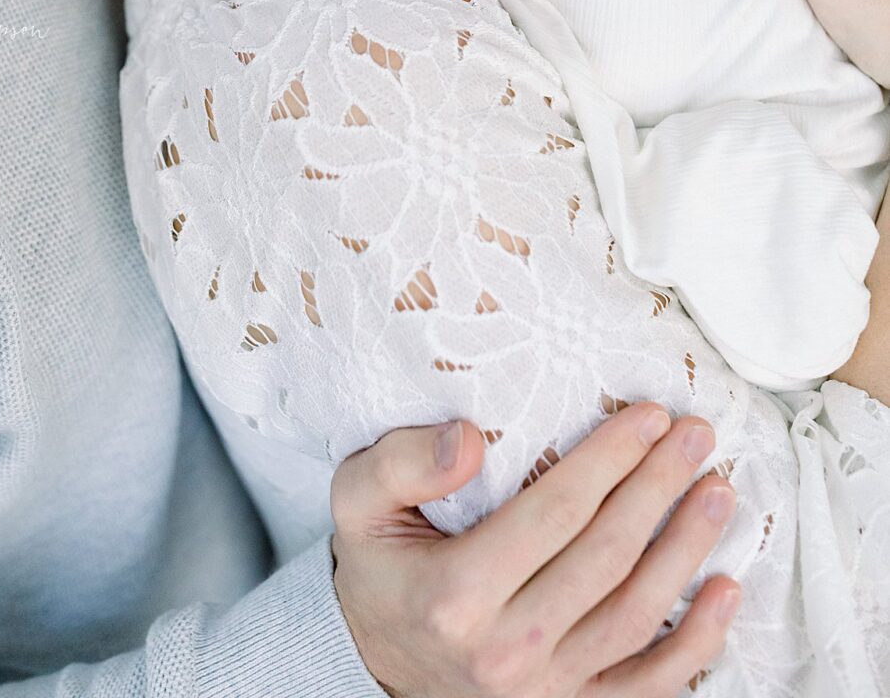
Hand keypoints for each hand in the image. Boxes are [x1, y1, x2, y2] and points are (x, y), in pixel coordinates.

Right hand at [331, 405, 738, 696]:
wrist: (373, 656)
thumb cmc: (379, 562)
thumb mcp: (358, 500)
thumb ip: (401, 461)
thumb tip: (468, 437)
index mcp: (456, 594)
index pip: (555, 513)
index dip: (610, 460)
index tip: (648, 415)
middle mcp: (505, 651)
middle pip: (606, 557)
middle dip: (659, 488)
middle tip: (696, 434)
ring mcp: (543, 690)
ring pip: (636, 617)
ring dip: (687, 551)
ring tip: (717, 491)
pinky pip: (647, 688)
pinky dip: (696, 644)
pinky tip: (726, 591)